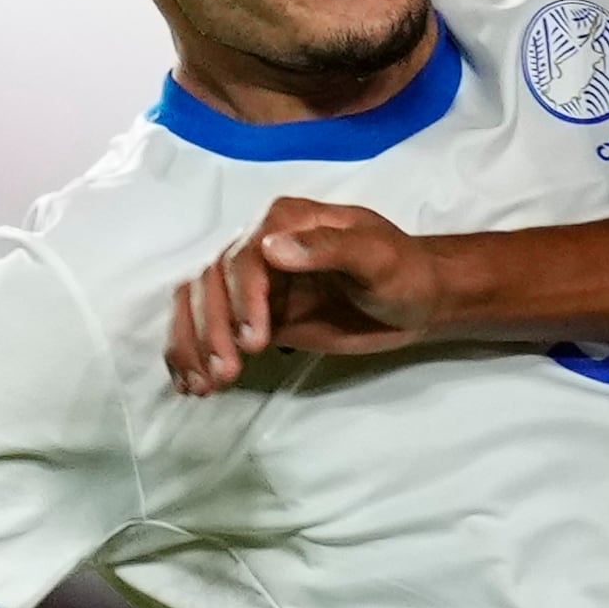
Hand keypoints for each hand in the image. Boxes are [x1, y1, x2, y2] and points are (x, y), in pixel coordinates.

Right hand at [163, 196, 457, 393]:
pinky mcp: (256, 316)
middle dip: (212, 329)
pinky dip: (194, 353)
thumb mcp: (377, 256)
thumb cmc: (403, 271)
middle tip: (225, 372)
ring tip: (204, 385)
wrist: (418, 299)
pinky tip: (191, 383)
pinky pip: (212, 329)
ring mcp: (254, 284)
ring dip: (193, 344)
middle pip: (211, 282)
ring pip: (199, 305)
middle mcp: (260, 247)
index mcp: (287, 222)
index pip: (244, 257)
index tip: (256, 340)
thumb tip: (272, 249)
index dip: (242, 298)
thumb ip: (329, 248)